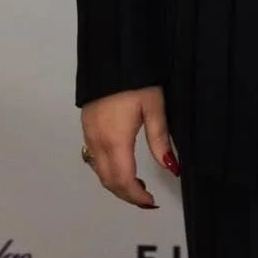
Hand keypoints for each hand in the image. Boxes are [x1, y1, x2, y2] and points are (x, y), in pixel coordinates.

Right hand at [80, 85, 179, 207]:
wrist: (111, 54)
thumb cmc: (137, 81)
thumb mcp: (154, 108)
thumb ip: (159, 140)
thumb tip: (171, 168)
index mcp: (115, 141)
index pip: (123, 181)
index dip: (137, 196)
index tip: (152, 202)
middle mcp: (97, 142)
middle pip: (108, 181)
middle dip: (126, 194)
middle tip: (146, 196)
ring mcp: (88, 135)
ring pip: (98, 171)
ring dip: (116, 183)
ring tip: (137, 182)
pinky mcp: (86, 127)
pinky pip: (94, 158)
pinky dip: (107, 169)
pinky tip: (122, 163)